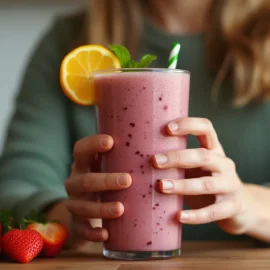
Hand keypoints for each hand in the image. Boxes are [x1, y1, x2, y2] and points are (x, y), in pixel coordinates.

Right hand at [64, 135, 131, 247]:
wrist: (84, 210)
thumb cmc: (104, 180)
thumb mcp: (108, 167)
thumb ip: (124, 156)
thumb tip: (162, 141)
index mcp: (83, 164)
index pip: (81, 149)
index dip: (92, 144)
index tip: (111, 142)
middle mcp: (76, 182)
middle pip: (85, 180)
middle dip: (105, 180)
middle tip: (128, 180)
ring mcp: (74, 203)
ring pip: (83, 207)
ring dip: (101, 208)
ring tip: (121, 209)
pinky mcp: (77, 224)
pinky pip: (82, 230)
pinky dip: (93, 233)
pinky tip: (106, 234)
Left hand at [153, 117, 252, 234]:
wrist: (240, 206)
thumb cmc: (207, 181)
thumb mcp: (196, 167)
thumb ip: (177, 162)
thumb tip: (137, 161)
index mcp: (214, 150)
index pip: (206, 128)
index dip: (188, 125)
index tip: (167, 128)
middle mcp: (224, 164)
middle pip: (203, 156)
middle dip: (178, 158)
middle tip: (155, 161)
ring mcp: (230, 186)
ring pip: (206, 184)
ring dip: (182, 185)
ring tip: (161, 187)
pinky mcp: (232, 207)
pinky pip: (213, 212)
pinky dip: (195, 216)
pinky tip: (178, 217)